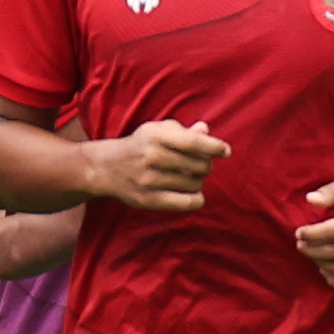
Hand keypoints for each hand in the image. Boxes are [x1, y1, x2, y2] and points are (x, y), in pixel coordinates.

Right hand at [88, 119, 226, 212]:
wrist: (107, 167)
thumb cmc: (141, 145)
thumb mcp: (159, 130)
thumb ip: (184, 131)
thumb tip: (206, 131)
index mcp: (156, 135)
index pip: (194, 142)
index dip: (215, 147)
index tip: (226, 151)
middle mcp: (153, 156)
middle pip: (199, 165)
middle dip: (205, 165)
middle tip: (198, 165)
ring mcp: (150, 180)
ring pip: (195, 184)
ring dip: (198, 181)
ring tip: (188, 176)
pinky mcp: (149, 200)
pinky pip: (187, 203)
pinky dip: (196, 198)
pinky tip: (193, 193)